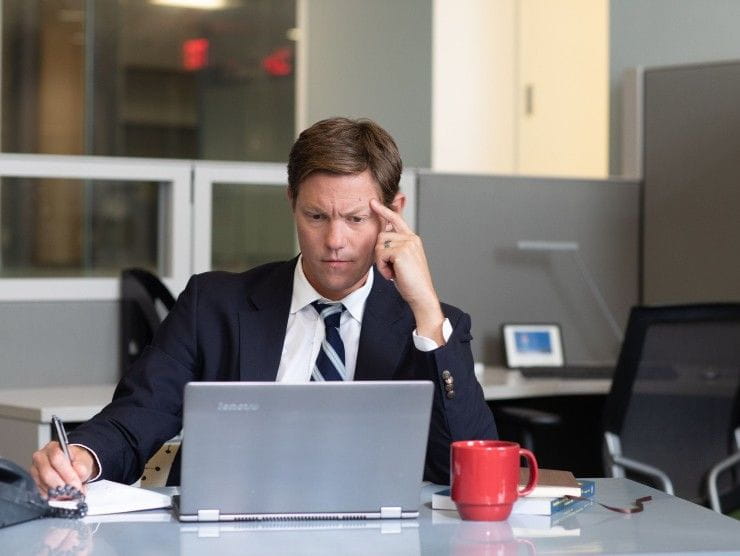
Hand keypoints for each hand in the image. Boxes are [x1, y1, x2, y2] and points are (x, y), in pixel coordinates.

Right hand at [31, 442, 95, 495]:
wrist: (72, 465)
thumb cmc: (76, 460)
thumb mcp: (83, 460)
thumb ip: (82, 467)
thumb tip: (78, 474)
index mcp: (52, 448)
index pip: (56, 458)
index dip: (67, 473)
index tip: (76, 483)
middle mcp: (40, 458)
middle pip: (47, 474)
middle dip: (62, 486)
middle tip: (73, 492)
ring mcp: (35, 471)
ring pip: (44, 485)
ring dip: (58, 493)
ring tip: (70, 494)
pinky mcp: (35, 483)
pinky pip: (42, 492)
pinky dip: (54, 496)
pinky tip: (63, 496)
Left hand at [370, 198, 444, 343]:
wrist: (421, 295)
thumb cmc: (411, 282)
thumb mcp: (401, 262)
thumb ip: (393, 249)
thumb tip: (380, 239)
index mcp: (412, 239)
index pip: (396, 220)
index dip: (384, 210)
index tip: (373, 202)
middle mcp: (411, 238)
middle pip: (381, 236)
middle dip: (379, 254)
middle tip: (390, 269)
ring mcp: (407, 244)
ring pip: (379, 245)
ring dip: (380, 262)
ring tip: (393, 272)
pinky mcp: (401, 251)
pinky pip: (380, 254)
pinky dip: (382, 267)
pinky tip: (392, 275)